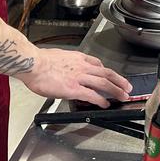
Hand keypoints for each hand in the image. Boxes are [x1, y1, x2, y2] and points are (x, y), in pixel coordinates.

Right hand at [17, 47, 132, 107]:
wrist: (32, 63)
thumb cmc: (39, 61)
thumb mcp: (58, 56)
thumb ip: (66, 63)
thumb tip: (65, 68)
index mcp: (77, 58)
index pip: (98, 64)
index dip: (106, 71)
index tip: (110, 75)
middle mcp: (82, 66)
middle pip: (107, 73)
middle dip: (119, 80)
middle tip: (127, 86)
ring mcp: (79, 77)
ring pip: (104, 83)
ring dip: (116, 90)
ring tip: (123, 96)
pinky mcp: (74, 88)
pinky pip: (92, 95)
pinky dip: (100, 100)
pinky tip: (105, 104)